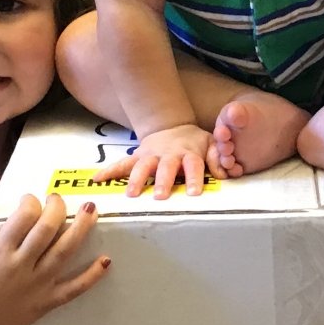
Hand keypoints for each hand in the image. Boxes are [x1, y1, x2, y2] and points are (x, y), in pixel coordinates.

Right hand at [0, 190, 110, 324]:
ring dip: (81, 229)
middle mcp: (21, 266)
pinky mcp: (46, 303)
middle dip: (57, 208)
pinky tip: (106, 260)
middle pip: (47, 229)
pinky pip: (73, 289)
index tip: (30, 199)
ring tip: (92, 211)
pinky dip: (92, 276)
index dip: (31, 201)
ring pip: (65, 252)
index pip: (24, 217)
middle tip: (58, 199)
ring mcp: (37, 285)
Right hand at [95, 123, 218, 197]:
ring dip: (136, 179)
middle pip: (165, 167)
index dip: (193, 178)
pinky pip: (121, 163)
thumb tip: (226, 172)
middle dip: (162, 181)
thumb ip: (218, 157)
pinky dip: (109, 171)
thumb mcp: (211, 144)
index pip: (192, 165)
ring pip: (142, 166)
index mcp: (188, 152)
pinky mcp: (137, 157)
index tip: (193, 193)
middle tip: (159, 196)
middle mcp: (168, 154)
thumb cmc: (195, 142)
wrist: (172, 127)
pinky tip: (96, 179)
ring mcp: (150, 155)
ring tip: (131, 195)